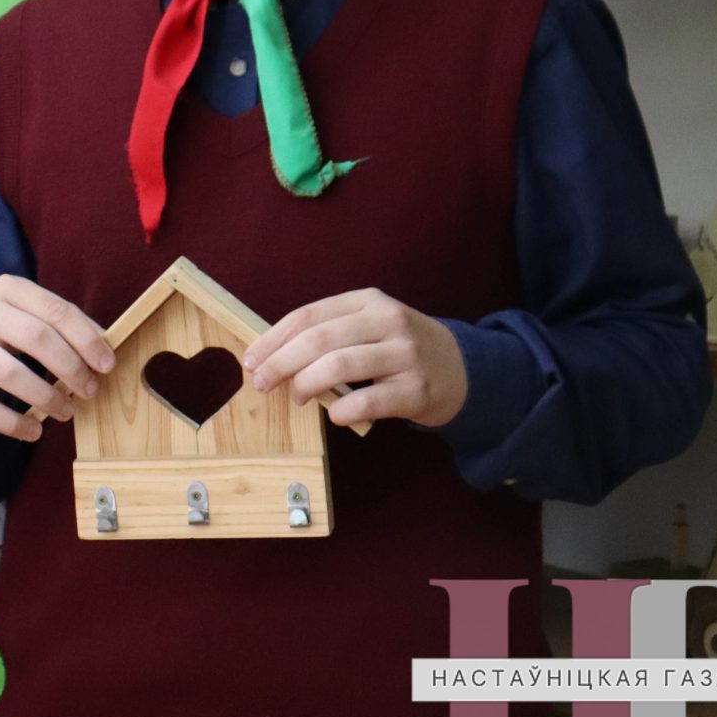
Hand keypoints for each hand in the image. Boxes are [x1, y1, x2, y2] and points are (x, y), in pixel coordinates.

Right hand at [0, 275, 114, 441]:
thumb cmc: (5, 323)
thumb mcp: (31, 308)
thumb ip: (67, 324)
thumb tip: (105, 351)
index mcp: (9, 288)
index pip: (56, 310)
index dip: (86, 339)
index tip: (106, 365)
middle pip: (35, 338)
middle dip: (70, 368)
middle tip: (89, 390)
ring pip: (9, 373)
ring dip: (45, 398)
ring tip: (66, 411)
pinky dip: (11, 424)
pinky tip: (33, 430)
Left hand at [243, 288, 467, 429]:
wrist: (466, 369)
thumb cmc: (402, 348)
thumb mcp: (371, 326)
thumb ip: (330, 333)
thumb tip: (271, 355)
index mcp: (369, 302)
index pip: (308, 316)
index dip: (273, 339)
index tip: (251, 360)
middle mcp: (388, 322)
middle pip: (318, 340)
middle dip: (280, 363)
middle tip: (262, 383)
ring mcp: (405, 355)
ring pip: (339, 366)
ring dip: (306, 384)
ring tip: (297, 398)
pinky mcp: (418, 390)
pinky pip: (368, 401)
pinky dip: (342, 409)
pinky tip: (334, 414)